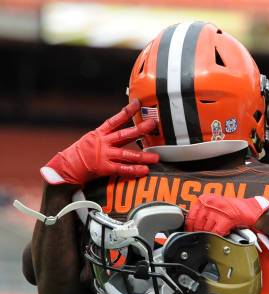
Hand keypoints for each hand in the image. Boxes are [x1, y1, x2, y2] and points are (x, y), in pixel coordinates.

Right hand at [40, 99, 159, 185]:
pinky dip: (134, 170)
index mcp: (100, 134)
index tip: (137, 103)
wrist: (66, 167)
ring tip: (156, 157)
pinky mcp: (104, 168)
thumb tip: (124, 131)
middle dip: (140, 129)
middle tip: (152, 124)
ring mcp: (104, 155)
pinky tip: (144, 170)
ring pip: (127, 154)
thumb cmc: (80, 154)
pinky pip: (122, 169)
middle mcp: (103, 142)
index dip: (127, 111)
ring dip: (143, 156)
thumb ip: (107, 136)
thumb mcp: (92, 140)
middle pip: (125, 134)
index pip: (115, 120)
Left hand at [185, 195, 268, 235]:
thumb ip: (202, 213)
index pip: (190, 217)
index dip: (190, 228)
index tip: (191, 233)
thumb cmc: (233, 208)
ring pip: (206, 229)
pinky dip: (218, 236)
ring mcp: (218, 211)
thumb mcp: (214, 206)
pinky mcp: (226, 218)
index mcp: (205, 199)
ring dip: (210, 235)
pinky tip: (222, 234)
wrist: (250, 208)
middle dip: (200, 233)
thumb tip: (192, 225)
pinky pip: (216, 232)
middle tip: (204, 237)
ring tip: (216, 234)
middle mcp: (210, 203)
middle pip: (197, 224)